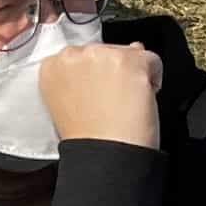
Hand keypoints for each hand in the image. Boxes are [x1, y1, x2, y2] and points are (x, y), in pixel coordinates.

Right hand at [34, 36, 160, 147]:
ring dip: (133, 77)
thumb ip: (89, 73)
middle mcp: (73, 55)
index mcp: (52, 66)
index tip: (97, 96)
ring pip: (130, 54)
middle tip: (111, 105)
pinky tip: (138, 103)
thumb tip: (130, 49)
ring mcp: (101, 55)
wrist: (104, 156)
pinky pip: (153, 61)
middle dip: (114, 74)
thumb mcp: (72, 102)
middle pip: (107, 51)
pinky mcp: (129, 60)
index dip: (96, 76)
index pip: (83, 56)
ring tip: (123, 106)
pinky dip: (154, 81)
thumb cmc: (88, 138)